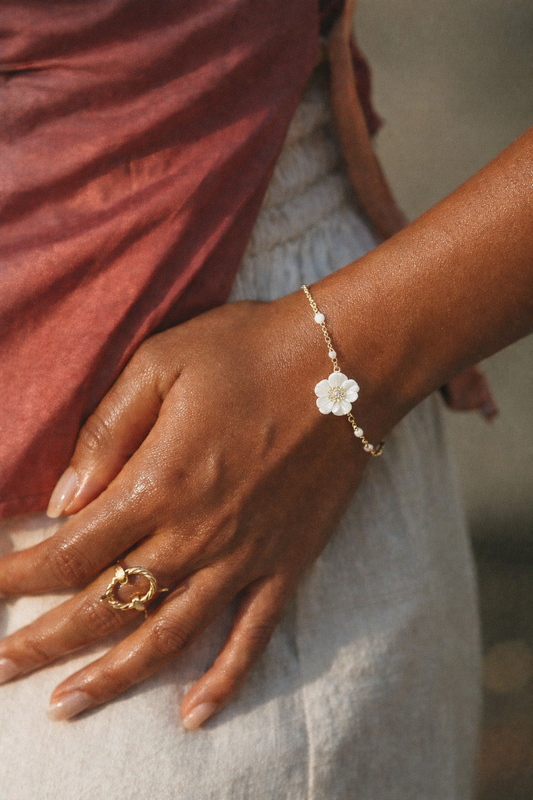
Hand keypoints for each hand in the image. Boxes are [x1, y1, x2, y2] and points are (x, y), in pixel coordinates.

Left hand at [0, 292, 389, 726]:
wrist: (347, 363)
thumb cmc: (251, 351)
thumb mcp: (162, 362)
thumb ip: (107, 431)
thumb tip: (62, 499)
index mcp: (158, 482)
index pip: (68, 552)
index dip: (16, 577)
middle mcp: (196, 534)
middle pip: (105, 606)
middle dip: (43, 641)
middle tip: (1, 666)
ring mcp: (245, 556)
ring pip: (165, 636)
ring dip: (110, 677)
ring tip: (65, 706)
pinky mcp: (287, 562)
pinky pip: (252, 636)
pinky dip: (223, 680)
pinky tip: (193, 715)